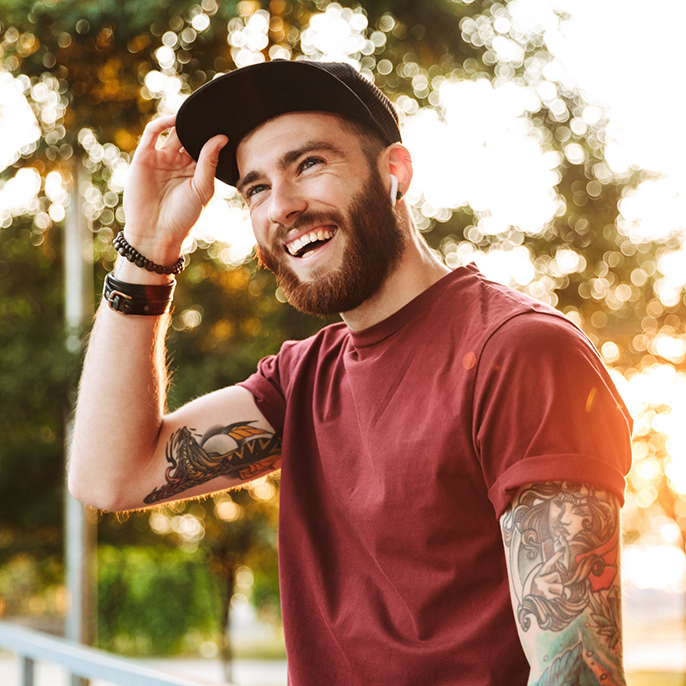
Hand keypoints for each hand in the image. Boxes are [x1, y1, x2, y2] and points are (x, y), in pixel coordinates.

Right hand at [122, 114, 227, 261]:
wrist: (156, 233)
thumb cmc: (183, 217)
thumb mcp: (202, 189)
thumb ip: (209, 162)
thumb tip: (221, 137)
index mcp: (194, 170)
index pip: (204, 145)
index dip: (213, 134)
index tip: (227, 122)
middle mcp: (177, 162)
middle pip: (189, 135)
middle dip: (199, 124)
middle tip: (213, 111)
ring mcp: (160, 158)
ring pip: (173, 131)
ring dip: (183, 121)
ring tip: (196, 112)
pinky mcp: (144, 157)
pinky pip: (152, 132)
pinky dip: (163, 123)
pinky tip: (176, 120)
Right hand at [531, 549, 565, 599]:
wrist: (531, 604)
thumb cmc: (540, 591)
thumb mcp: (542, 581)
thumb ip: (551, 577)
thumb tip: (562, 580)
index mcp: (539, 573)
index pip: (548, 563)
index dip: (556, 556)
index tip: (562, 549)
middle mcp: (539, 579)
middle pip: (558, 576)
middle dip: (558, 583)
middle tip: (550, 589)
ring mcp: (542, 587)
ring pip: (561, 587)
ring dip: (559, 592)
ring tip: (550, 595)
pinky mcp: (546, 596)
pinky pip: (560, 596)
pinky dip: (558, 599)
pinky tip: (550, 600)